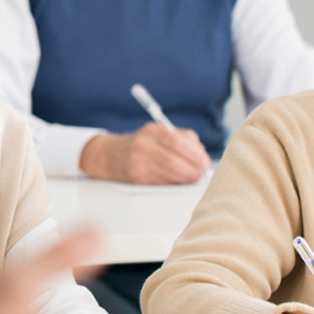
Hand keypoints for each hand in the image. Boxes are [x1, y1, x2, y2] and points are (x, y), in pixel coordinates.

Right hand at [79, 123, 210, 183]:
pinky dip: (172, 182)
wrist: (108, 154)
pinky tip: (178, 182)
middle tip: (200, 174)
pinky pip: (159, 181)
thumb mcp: (157, 133)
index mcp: (153, 131)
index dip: (195, 154)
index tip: (204, 162)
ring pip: (168, 172)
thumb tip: (201, 152)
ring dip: (184, 178)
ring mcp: (137, 161)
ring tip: (192, 179)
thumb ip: (181, 138)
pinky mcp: (134, 176)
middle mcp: (143, 144)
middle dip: (192, 169)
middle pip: (173, 160)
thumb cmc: (140, 144)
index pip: (178, 142)